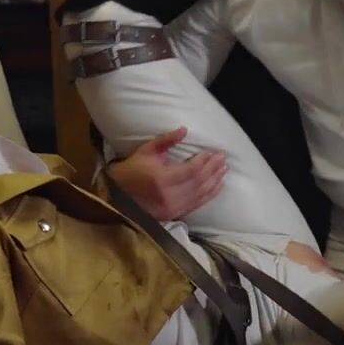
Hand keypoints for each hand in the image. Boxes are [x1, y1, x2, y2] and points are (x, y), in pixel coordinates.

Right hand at [106, 128, 227, 220]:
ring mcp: (172, 208)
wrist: (118, 195)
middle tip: (224, 158)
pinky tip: (218, 186)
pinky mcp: (174, 215)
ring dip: (215, 181)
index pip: (191, 170)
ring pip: (201, 194)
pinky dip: (210, 195)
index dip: (204, 161)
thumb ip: (166, 140)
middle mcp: (169, 196)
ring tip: (224, 170)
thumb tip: (185, 129)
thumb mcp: (147, 150)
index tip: (212, 152)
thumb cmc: (132, 169)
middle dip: (213, 169)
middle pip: (199, 182)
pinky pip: (197, 204)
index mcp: (161, 179)